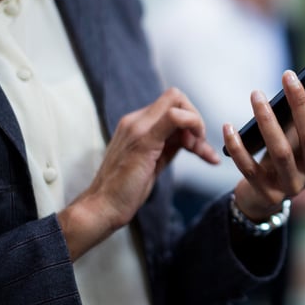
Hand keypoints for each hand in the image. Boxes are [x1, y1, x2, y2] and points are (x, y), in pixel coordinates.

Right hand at [58, 88, 219, 259]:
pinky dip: (193, 126)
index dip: (190, 117)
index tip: (195, 143)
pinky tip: (201, 150)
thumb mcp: (153, 161)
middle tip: (199, 147)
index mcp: (136, 123)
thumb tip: (190, 138)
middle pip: (177, 97)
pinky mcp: (144, 141)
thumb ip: (169, 145)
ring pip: (177, 102)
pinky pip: (174, 117)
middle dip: (196, 120)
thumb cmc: (126, 189)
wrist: (103, 207)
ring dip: (198, 127)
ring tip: (202, 152)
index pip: (171, 102)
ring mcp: (138, 128)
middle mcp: (135, 120)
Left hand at [223, 67, 304, 221]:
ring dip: (267, 121)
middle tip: (287, 74)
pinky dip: (239, 148)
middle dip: (299, 103)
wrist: (264, 198)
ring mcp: (293, 186)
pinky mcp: (268, 195)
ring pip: (280, 152)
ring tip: (256, 94)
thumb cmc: (288, 156)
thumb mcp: (303, 135)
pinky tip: (229, 127)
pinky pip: (250, 169)